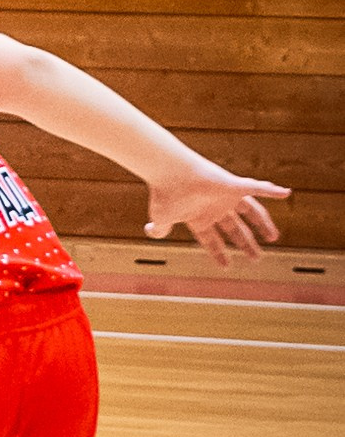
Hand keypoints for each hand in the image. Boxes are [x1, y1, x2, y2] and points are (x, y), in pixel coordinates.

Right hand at [144, 153, 288, 266]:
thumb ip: (160, 229)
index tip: (226, 265)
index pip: (212, 239)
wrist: (169, 171)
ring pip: (251, 212)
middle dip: (246, 243)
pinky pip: (258, 188)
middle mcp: (215, 208)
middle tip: (256, 257)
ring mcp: (225, 197)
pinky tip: (285, 193)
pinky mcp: (234, 186)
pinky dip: (272, 191)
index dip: (218, 253)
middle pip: (236, 229)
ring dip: (263, 224)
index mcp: (199, 218)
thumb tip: (151, 233)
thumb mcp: (161, 219)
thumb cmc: (164, 193)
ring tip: (274, 237)